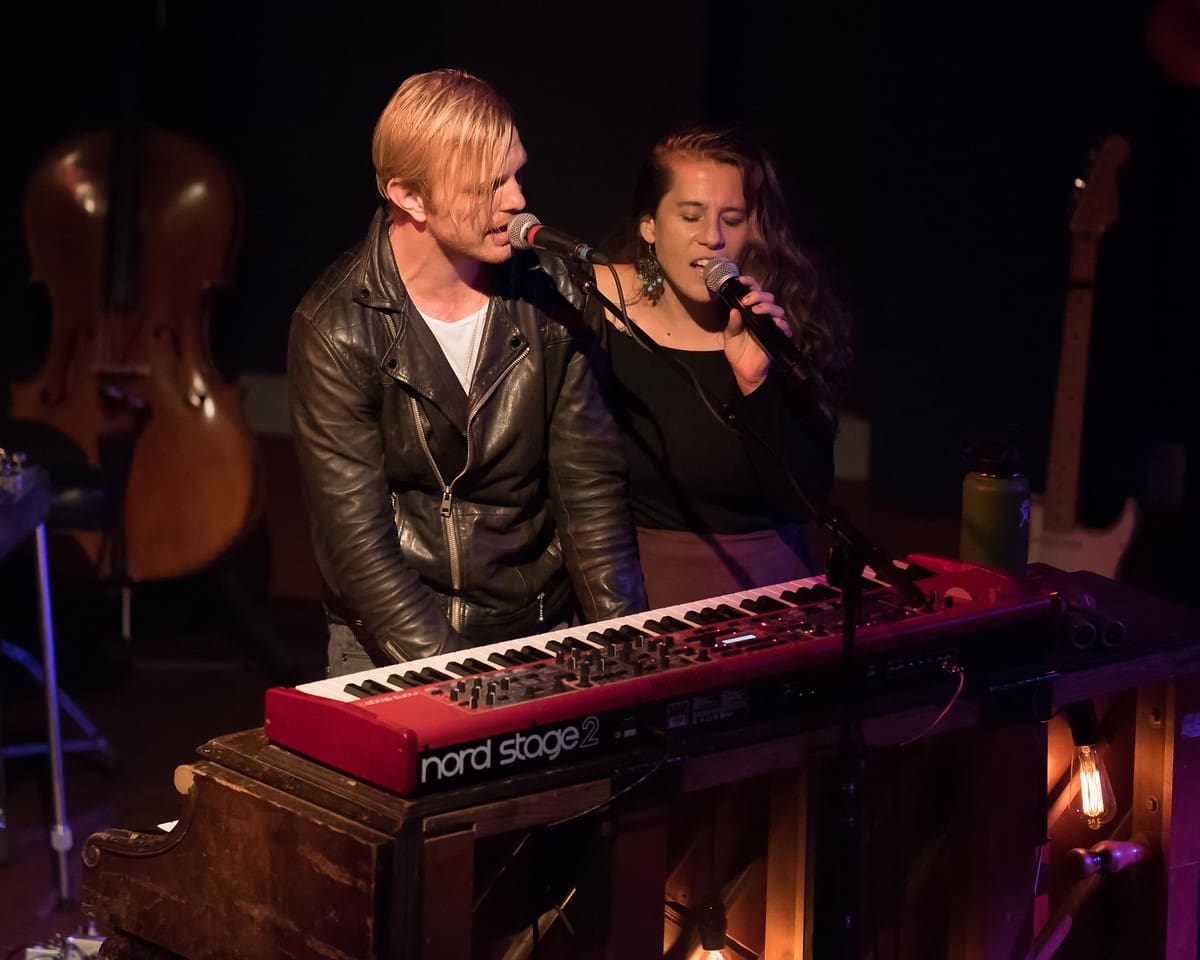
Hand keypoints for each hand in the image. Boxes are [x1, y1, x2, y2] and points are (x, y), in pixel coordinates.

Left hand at [722, 273, 791, 394]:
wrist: (744, 371)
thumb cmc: (737, 352)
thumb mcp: (730, 336)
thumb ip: (732, 324)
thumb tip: (734, 310)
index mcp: (750, 312)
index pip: (753, 292)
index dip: (749, 283)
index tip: (741, 280)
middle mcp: (763, 316)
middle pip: (767, 297)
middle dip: (758, 295)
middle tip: (747, 300)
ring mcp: (772, 326)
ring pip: (777, 309)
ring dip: (767, 307)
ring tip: (756, 310)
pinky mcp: (779, 337)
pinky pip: (785, 328)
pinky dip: (781, 323)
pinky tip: (774, 322)